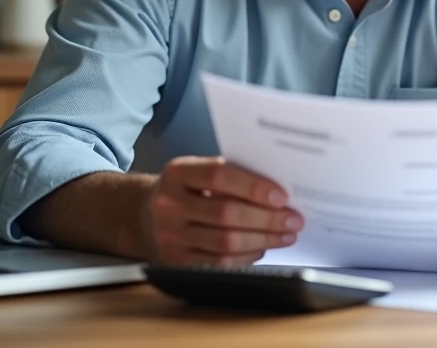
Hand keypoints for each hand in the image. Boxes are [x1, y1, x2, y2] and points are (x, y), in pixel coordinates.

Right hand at [141, 156, 303, 265]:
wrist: (143, 214)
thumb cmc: (186, 189)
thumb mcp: (198, 171)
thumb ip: (231, 175)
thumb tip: (278, 191)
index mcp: (177, 173)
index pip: (219, 176)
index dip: (254, 187)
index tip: (282, 196)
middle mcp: (168, 205)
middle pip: (226, 214)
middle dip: (267, 219)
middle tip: (294, 219)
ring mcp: (169, 236)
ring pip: (225, 243)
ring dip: (263, 240)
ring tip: (286, 235)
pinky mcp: (175, 261)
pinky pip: (218, 264)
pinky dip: (246, 257)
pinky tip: (262, 248)